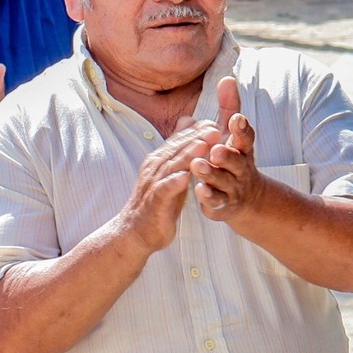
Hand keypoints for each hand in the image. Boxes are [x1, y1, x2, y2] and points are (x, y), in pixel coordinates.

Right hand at [117, 120, 220, 254]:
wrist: (136, 232)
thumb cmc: (159, 200)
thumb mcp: (171, 172)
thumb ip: (180, 148)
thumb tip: (188, 120)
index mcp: (161, 159)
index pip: (179, 140)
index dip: (196, 131)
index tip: (215, 123)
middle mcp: (155, 168)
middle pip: (176, 149)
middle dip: (195, 138)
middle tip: (215, 129)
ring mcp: (153, 184)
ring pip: (171, 166)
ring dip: (186, 156)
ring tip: (204, 146)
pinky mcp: (154, 202)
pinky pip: (164, 190)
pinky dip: (173, 182)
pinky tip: (185, 177)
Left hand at [191, 77, 269, 220]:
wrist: (246, 199)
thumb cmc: (234, 159)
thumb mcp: (232, 134)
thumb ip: (229, 107)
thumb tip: (227, 78)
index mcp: (242, 149)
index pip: (245, 137)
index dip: (241, 129)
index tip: (236, 119)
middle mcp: (241, 168)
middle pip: (237, 161)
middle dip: (227, 155)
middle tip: (216, 149)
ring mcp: (233, 187)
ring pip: (224, 181)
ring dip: (212, 174)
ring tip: (198, 165)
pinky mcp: (223, 204)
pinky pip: (218, 201)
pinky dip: (209, 196)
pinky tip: (198, 190)